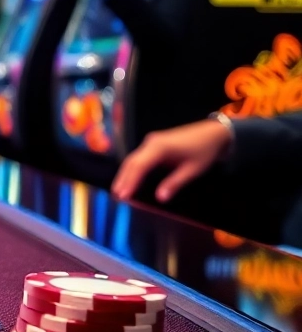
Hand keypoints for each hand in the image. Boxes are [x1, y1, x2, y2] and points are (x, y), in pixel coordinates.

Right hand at [112, 119, 232, 202]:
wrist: (214, 132)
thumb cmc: (205, 151)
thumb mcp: (192, 170)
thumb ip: (174, 183)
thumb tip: (159, 198)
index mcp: (160, 148)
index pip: (139, 166)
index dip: (130, 181)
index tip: (123, 196)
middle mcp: (151, 142)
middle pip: (132, 162)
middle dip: (123, 179)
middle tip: (116, 196)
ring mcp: (151, 141)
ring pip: (133, 159)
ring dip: (126, 174)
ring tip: (119, 190)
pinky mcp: (154, 143)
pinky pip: (139, 157)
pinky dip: (133, 169)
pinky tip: (130, 179)